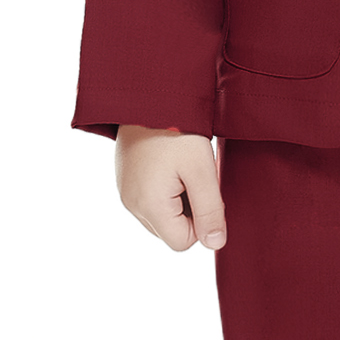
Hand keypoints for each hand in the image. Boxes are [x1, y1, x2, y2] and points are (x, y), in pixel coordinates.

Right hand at [114, 126, 226, 251]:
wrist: (148, 95)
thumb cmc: (178, 129)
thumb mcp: (202, 170)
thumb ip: (210, 211)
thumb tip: (215, 244)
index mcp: (149, 206)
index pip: (182, 243)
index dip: (201, 222)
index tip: (205, 190)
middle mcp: (131, 204)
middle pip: (170, 231)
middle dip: (188, 210)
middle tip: (193, 175)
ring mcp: (124, 192)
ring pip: (161, 216)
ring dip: (177, 199)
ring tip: (181, 167)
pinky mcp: (124, 180)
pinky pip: (149, 200)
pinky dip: (164, 189)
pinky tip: (169, 163)